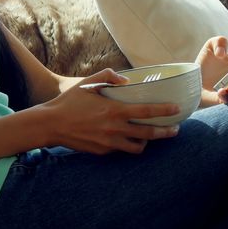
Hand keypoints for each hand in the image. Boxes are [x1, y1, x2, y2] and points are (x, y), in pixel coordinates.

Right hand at [33, 69, 180, 154]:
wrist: (51, 124)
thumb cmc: (69, 102)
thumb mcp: (87, 83)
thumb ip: (108, 76)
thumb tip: (125, 79)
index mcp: (114, 110)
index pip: (146, 112)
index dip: (164, 111)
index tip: (177, 109)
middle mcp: (115, 128)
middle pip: (149, 134)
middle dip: (166, 132)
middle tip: (175, 129)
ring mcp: (109, 143)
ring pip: (137, 147)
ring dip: (147, 142)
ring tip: (150, 136)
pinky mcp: (102, 152)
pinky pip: (120, 150)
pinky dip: (126, 144)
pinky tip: (126, 138)